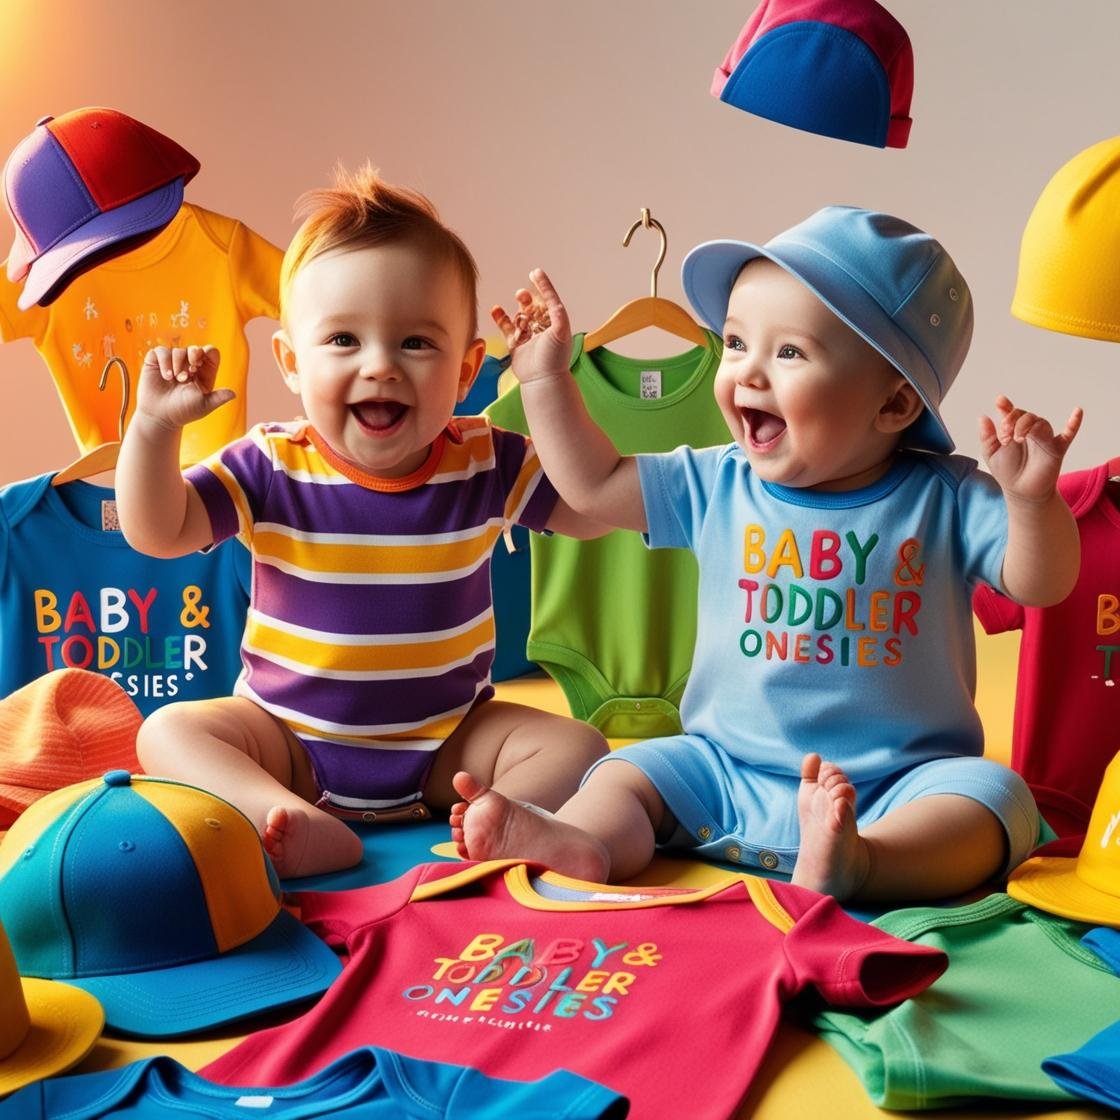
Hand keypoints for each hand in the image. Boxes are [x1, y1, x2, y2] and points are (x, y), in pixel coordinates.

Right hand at [135, 345, 234, 431]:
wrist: (160, 417)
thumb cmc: (183, 412)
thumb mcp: (204, 405)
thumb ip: (219, 398)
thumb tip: (233, 394)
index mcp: (204, 372)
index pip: (210, 352)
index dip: (207, 353)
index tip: (199, 366)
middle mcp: (189, 365)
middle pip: (195, 348)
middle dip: (193, 356)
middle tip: (189, 372)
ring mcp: (172, 362)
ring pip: (178, 350)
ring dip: (178, 363)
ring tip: (176, 379)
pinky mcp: (156, 362)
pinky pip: (161, 351)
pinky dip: (164, 361)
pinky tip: (166, 376)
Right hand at [490, 268, 571, 383]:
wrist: (542, 380)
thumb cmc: (554, 358)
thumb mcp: (561, 332)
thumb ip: (558, 314)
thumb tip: (553, 300)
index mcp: (555, 323)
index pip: (549, 299)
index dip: (543, 285)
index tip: (535, 272)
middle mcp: (542, 328)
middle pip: (533, 306)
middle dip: (528, 298)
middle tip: (522, 295)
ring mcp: (528, 335)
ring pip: (519, 315)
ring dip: (517, 309)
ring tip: (518, 305)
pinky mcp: (515, 344)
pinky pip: (506, 326)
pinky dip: (500, 317)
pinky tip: (496, 309)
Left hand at [978, 394, 1081, 504]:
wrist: (1021, 492)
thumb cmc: (1007, 471)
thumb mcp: (991, 453)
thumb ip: (987, 436)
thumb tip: (982, 416)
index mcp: (1014, 430)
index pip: (1011, 413)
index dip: (1006, 406)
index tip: (1000, 401)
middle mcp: (1030, 431)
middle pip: (1025, 415)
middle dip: (1013, 421)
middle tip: (1005, 436)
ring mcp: (1044, 439)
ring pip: (1041, 422)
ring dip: (1028, 425)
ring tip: (1017, 438)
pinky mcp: (1056, 449)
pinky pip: (1069, 434)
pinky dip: (1074, 423)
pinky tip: (1078, 411)